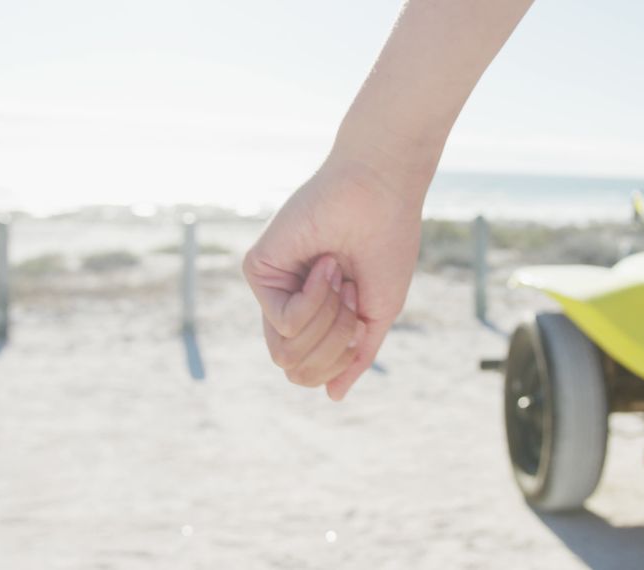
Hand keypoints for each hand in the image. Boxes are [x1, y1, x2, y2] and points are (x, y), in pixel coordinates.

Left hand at [243, 157, 425, 399]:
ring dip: (329, 322)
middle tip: (352, 294)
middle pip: (294, 368)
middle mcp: (286, 303)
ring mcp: (270, 287)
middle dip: (336, 342)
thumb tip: (332, 396)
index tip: (362, 311)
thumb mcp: (377, 313)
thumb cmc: (386, 245)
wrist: (380, 193)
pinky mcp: (257, 269)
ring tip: (341, 277)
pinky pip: (286, 321)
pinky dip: (316, 299)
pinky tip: (327, 264)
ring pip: (286, 352)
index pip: (308, 373)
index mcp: (314, 315)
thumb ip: (355, 355)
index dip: (341, 358)